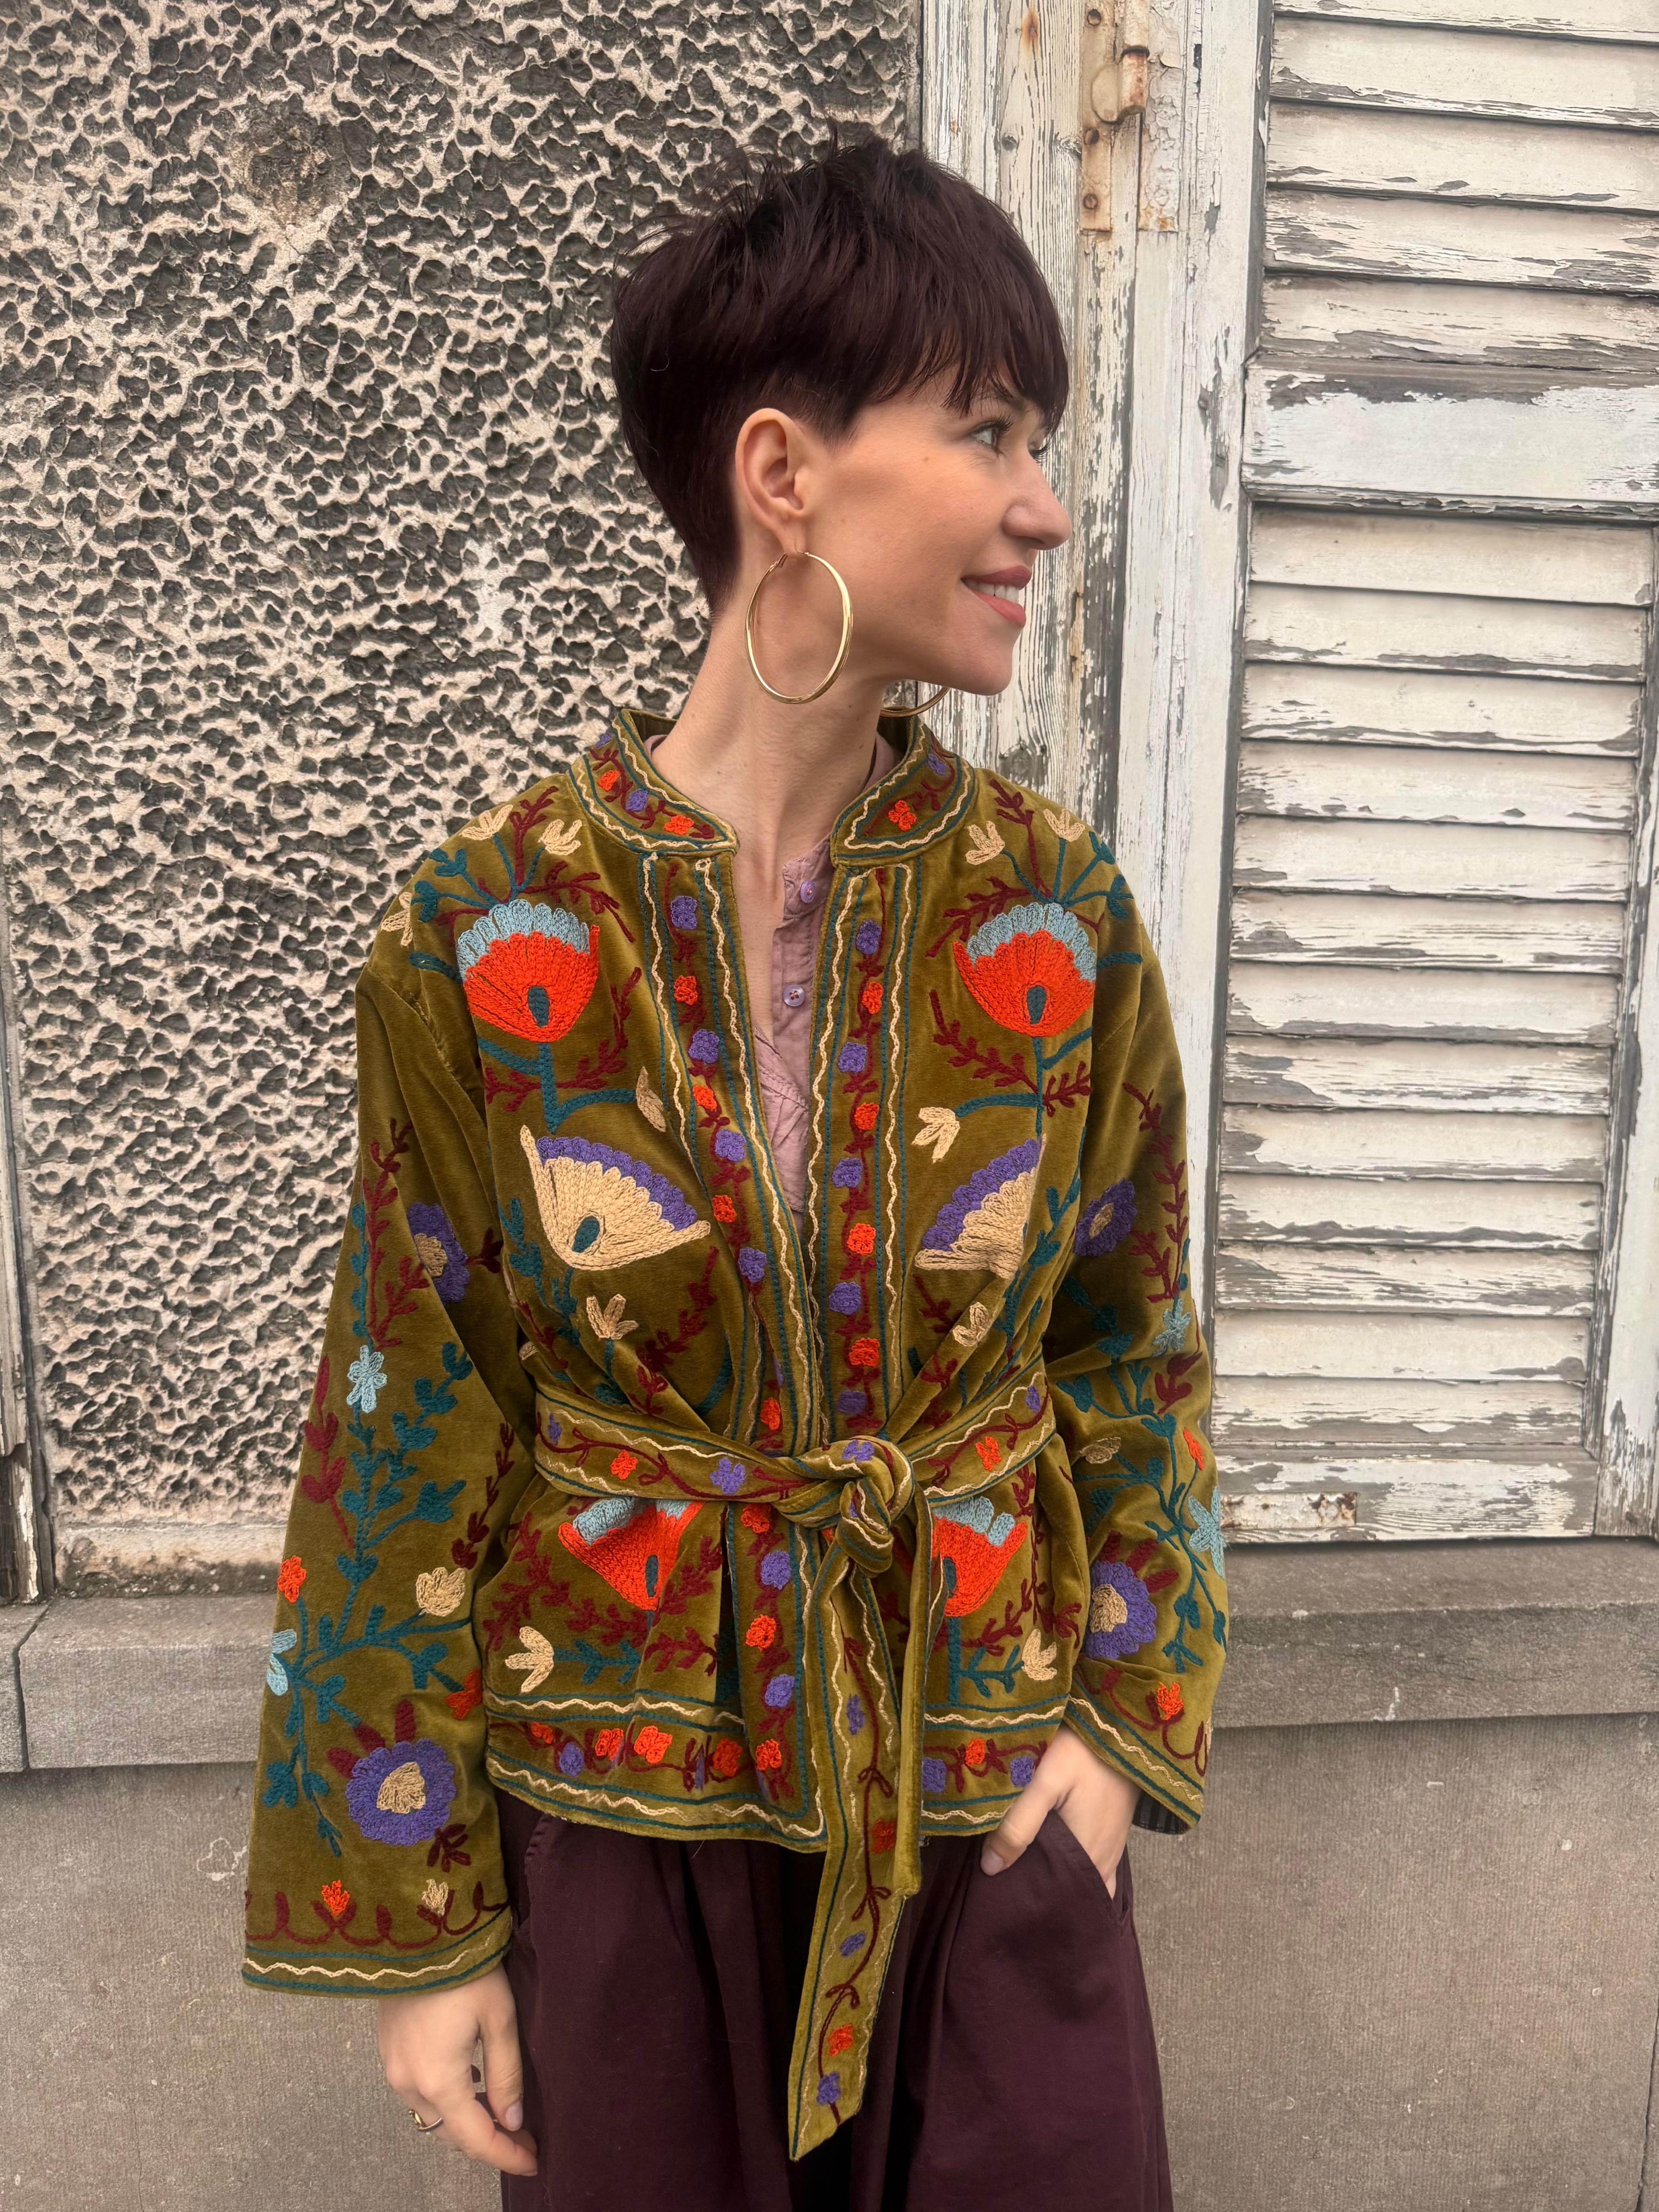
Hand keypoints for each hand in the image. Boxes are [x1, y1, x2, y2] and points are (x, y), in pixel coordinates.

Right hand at [377, 1966, 537, 2176]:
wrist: (418, 1928)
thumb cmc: (466, 1969)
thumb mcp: (499, 2018)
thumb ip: (506, 2074)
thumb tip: (513, 2121)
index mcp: (438, 2080)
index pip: (476, 2138)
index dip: (507, 2155)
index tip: (534, 2161)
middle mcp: (409, 2083)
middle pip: (451, 2133)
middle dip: (488, 2140)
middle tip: (523, 2137)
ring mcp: (392, 2067)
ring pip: (433, 2114)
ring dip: (465, 2120)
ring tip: (501, 2112)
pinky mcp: (386, 2049)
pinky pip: (418, 2091)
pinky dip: (446, 2098)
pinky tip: (469, 2082)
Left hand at [979, 1720, 1137, 1896]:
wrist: (1121, 1723)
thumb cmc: (1081, 1751)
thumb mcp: (1044, 1783)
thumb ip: (1018, 1825)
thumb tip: (990, 1869)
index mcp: (1088, 1858)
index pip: (1059, 1900)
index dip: (1031, 1901)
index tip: (1004, 1899)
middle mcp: (1104, 1861)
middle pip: (1070, 1892)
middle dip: (1042, 1893)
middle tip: (1007, 1888)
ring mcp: (1111, 1845)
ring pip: (1081, 1877)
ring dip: (1056, 1878)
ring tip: (1023, 1873)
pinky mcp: (1111, 1828)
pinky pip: (1091, 1860)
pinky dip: (1071, 1864)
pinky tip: (1049, 1851)